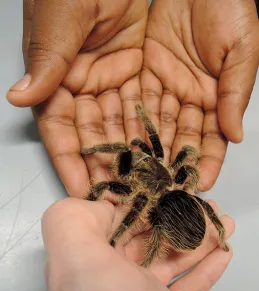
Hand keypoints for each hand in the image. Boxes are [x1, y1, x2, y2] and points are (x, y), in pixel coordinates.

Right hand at [6, 0, 147, 197]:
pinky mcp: (137, 71)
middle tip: (117, 197)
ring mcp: (111, 80)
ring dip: (129, 156)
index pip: (59, 128)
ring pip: (120, 126)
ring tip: (142, 184)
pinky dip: (150, 131)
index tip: (81, 189)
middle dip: (103, 167)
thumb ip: (47, 59)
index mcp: (58, 75)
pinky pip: (143, 107)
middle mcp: (83, 84)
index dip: (69, 160)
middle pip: (92, 135)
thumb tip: (18, 96)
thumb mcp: (63, 17)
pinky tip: (159, 153)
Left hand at [42, 198, 233, 290]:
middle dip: (178, 218)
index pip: (112, 221)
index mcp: (85, 264)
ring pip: (169, 257)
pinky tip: (222, 253)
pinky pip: (185, 285)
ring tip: (222, 223)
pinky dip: (205, 268)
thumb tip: (98, 207)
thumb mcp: (80, 268)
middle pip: (146, 237)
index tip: (169, 189)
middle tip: (206, 206)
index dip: (141, 202)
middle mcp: (107, 280)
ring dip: (198, 239)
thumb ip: (73, 224)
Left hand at [141, 0, 258, 190]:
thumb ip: (235, 95)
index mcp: (217, 97)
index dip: (207, 161)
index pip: (212, 138)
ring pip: (157, 125)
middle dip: (173, 164)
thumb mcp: (241, 50)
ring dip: (150, 151)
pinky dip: (133, 123)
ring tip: (141, 175)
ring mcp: (167, 88)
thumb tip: (236, 136)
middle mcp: (191, 98)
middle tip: (164, 189)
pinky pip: (139, 102)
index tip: (200, 184)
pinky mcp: (146, 73)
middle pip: (181, 138)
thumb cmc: (229, 8)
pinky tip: (128, 145)